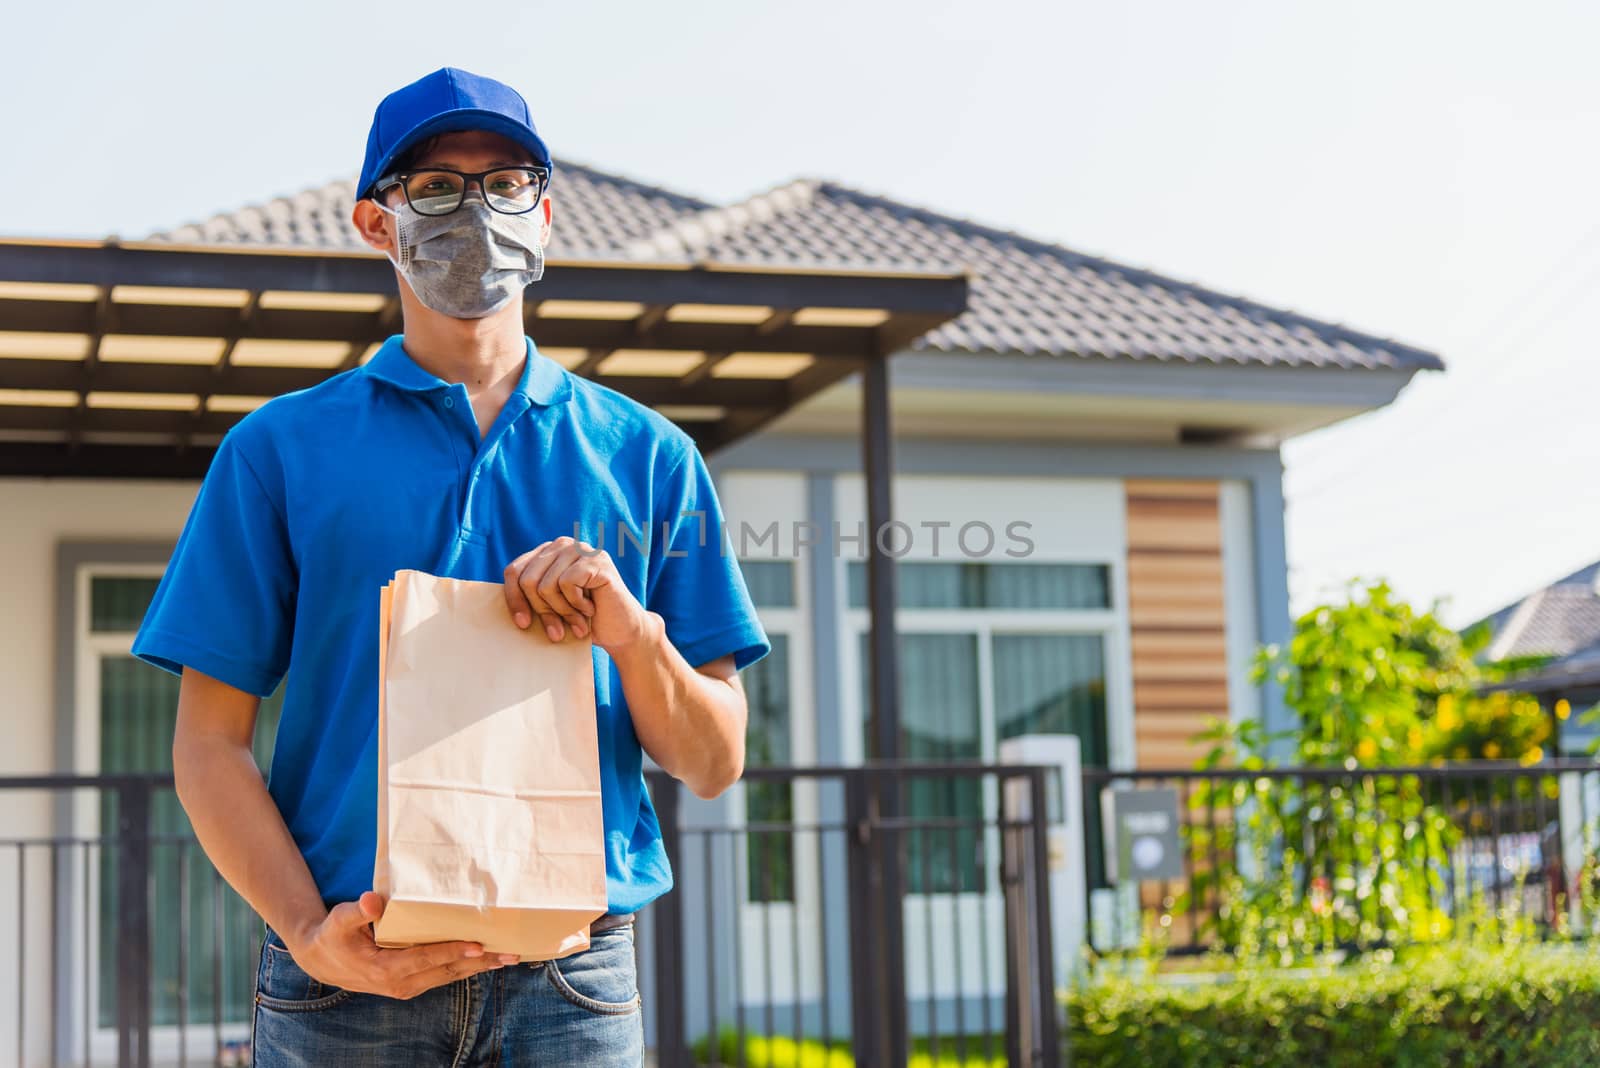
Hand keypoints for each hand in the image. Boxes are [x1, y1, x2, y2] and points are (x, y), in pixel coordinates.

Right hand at [283, 892, 516, 1000]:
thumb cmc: (332, 937)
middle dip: (479, 962)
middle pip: (446, 971)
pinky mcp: (411, 984)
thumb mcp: (338, 921)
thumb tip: (373, 901)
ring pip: (449, 976)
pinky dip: (466, 968)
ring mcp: (407, 986)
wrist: (321, 961)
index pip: (426, 959)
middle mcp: (400, 983)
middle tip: (510, 953)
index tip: (478, 945)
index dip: (452, 951)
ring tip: (508, 958)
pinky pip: (443, 976)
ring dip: (478, 967)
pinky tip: (485, 960)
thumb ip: (356, 912)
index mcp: (384, 969)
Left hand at [503, 537, 658, 653]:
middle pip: (527, 580)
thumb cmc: (582, 620)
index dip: (514, 600)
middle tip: (557, 632)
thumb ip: (529, 595)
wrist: (620, 630)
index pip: (513, 571)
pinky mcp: (597, 560)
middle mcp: (563, 545)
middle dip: (541, 611)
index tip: (524, 625)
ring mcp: (582, 550)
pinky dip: (576, 605)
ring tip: (577, 622)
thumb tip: (499, 600)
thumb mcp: (548, 606)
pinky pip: (567, 584)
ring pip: (546, 585)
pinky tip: (590, 609)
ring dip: (562, 612)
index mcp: (547, 552)